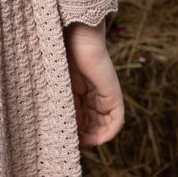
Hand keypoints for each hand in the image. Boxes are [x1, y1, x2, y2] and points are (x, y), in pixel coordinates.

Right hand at [64, 21, 123, 147]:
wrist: (75, 35)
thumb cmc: (62, 53)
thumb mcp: (60, 85)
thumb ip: (65, 103)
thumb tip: (67, 127)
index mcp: (81, 87)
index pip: (83, 115)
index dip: (76, 128)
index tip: (67, 136)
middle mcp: (95, 92)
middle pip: (95, 121)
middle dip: (86, 135)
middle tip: (74, 142)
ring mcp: (105, 93)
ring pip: (105, 123)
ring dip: (96, 136)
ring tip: (83, 142)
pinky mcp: (113, 93)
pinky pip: (117, 119)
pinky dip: (108, 132)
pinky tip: (96, 138)